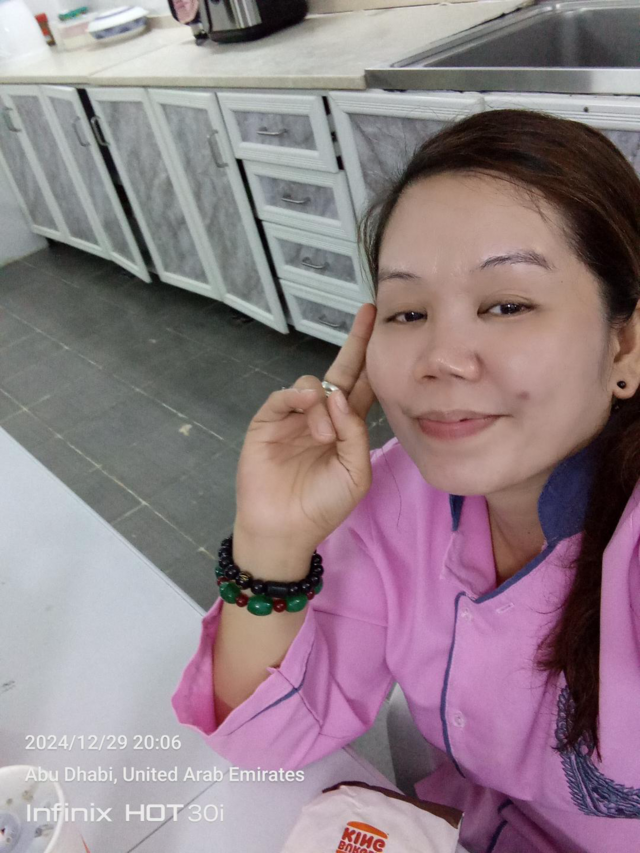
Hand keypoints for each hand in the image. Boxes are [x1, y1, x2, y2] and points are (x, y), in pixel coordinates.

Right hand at [234, 302, 377, 550]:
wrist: (284, 530)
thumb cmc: (323, 505)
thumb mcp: (355, 473)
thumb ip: (356, 434)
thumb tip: (339, 396)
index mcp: (347, 427)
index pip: (364, 386)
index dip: (375, 360)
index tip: (387, 329)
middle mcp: (323, 416)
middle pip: (342, 371)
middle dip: (356, 342)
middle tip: (369, 314)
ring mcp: (294, 417)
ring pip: (314, 384)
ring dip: (323, 403)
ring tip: (324, 435)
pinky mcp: (268, 422)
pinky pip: (283, 397)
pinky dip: (296, 395)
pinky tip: (306, 404)